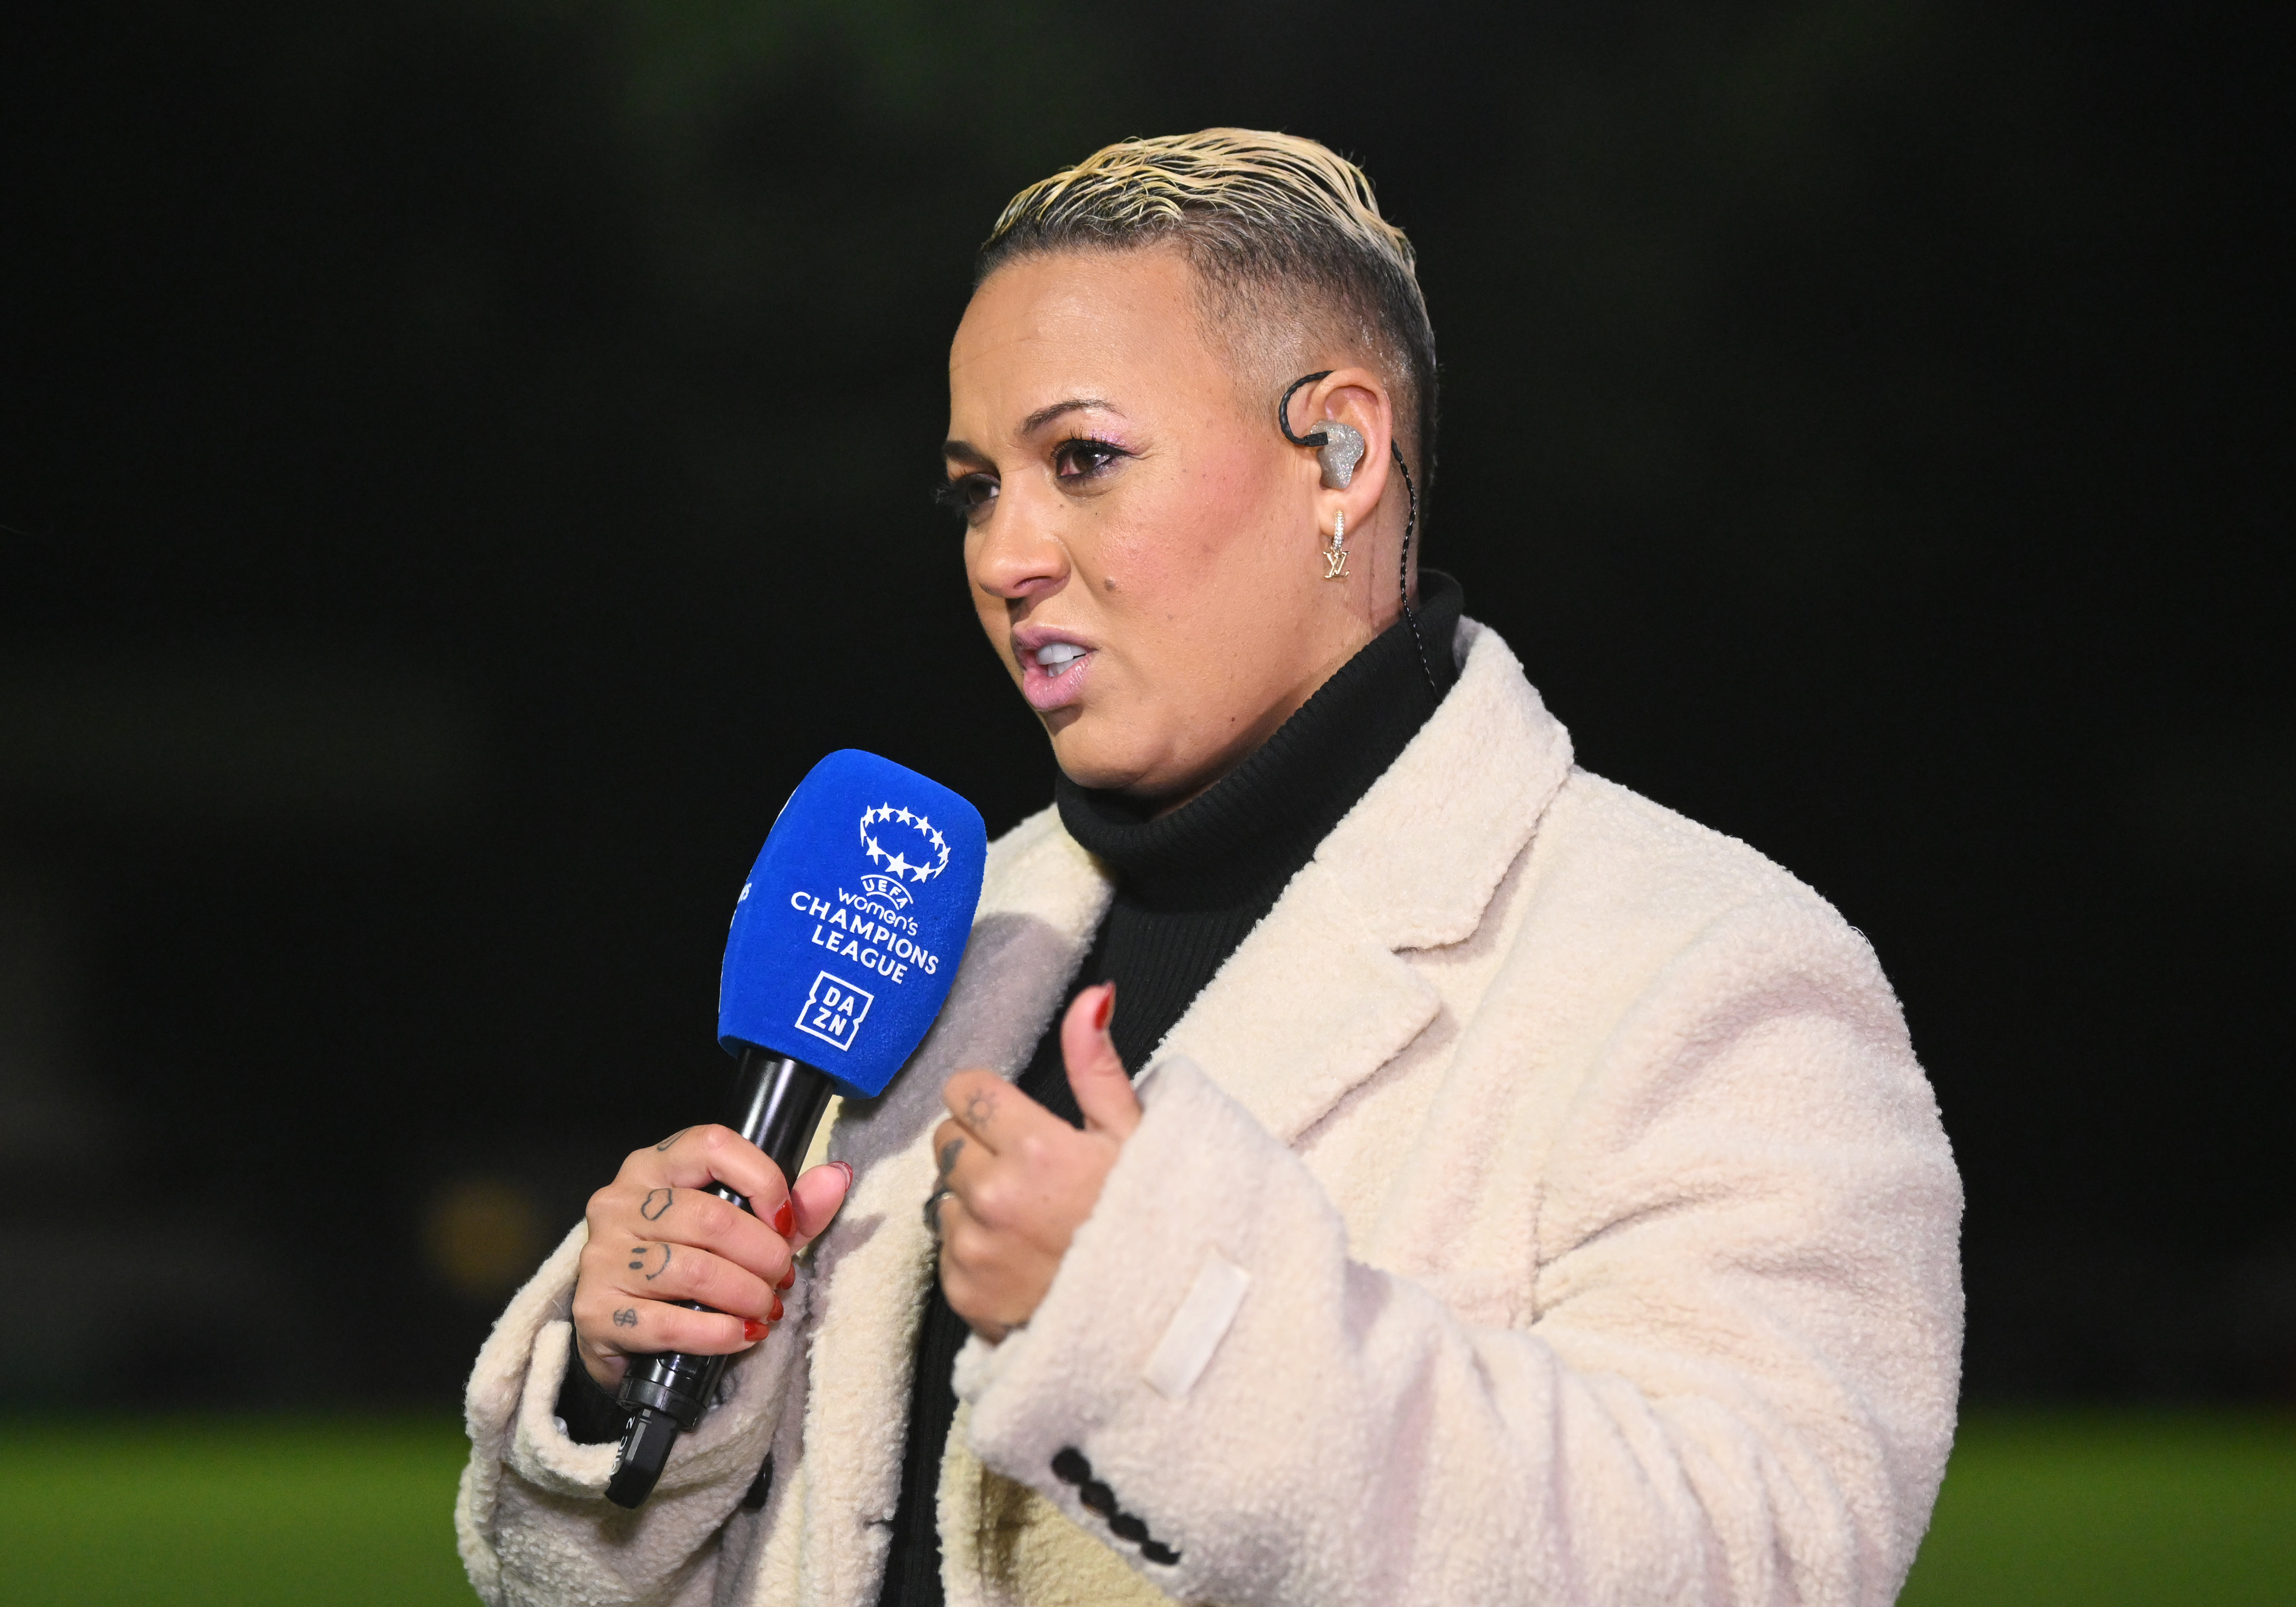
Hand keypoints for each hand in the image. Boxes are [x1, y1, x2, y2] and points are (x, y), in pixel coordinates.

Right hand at [569, 1126, 851, 1389]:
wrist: (628, 1335)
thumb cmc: (688, 1268)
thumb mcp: (746, 1231)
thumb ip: (793, 1206)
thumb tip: (837, 1176)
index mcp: (654, 1166)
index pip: (713, 1145)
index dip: (763, 1180)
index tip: (786, 1222)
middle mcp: (619, 1202)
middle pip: (709, 1217)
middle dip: (763, 1254)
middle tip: (782, 1278)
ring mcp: (602, 1256)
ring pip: (691, 1269)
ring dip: (746, 1294)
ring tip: (766, 1308)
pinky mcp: (595, 1311)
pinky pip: (669, 1323)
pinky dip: (719, 1334)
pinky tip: (741, 1335)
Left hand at [932, 982, 1140, 1340]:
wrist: (1161, 1326)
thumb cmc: (1156, 1225)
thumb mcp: (1136, 1138)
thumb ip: (1097, 1065)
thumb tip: (1091, 996)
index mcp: (1035, 1149)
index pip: (964, 1091)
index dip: (989, 1100)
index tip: (1016, 1118)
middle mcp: (994, 1198)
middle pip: (947, 1140)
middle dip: (979, 1146)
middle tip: (1032, 1172)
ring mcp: (975, 1250)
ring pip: (944, 1196)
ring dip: (975, 1200)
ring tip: (1033, 1220)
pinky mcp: (965, 1294)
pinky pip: (948, 1251)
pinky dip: (976, 1250)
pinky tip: (1023, 1257)